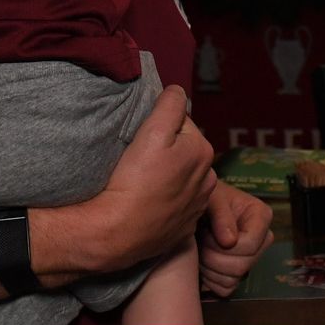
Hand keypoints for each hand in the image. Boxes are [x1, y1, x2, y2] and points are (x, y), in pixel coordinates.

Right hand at [83, 86, 216, 269]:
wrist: (117, 233)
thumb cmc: (134, 181)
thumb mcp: (152, 131)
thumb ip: (170, 105)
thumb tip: (177, 91)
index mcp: (203, 152)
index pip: (182, 123)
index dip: (159, 126)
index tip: (142, 139)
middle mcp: (208, 179)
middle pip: (183, 151)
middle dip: (165, 151)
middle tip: (138, 161)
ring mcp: (196, 206)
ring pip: (179, 178)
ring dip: (166, 176)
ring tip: (141, 183)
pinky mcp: (182, 228)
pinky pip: (174, 205)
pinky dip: (163, 201)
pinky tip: (145, 202)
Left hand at [197, 181, 272, 295]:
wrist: (194, 209)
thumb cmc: (205, 199)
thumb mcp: (211, 197)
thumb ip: (220, 215)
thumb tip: (230, 242)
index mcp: (262, 216)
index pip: (249, 245)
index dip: (223, 245)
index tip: (206, 232)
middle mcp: (262, 239)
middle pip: (242, 265)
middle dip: (214, 257)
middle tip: (200, 242)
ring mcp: (252, 258)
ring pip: (234, 279)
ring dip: (209, 268)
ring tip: (200, 250)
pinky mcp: (239, 273)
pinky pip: (226, 289)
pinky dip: (210, 279)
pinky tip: (203, 261)